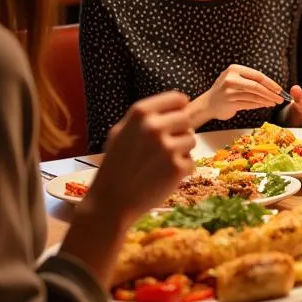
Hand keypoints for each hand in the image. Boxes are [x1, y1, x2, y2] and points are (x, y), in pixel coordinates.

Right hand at [90, 91, 196, 220]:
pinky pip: (191, 162)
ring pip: (191, 140)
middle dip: (179, 132)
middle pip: (186, 120)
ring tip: (159, 163)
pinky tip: (163, 177)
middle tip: (162, 148)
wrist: (111, 202)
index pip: (177, 99)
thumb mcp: (120, 132)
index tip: (175, 118)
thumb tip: (180, 103)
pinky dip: (181, 170)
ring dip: (181, 151)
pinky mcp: (178, 167)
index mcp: (140, 113)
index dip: (179, 109)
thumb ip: (147, 116)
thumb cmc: (115, 166)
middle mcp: (155, 126)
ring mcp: (168, 147)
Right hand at [205, 64, 285, 121]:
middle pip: (257, 86)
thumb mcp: (235, 79)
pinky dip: (259, 105)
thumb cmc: (225, 91)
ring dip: (266, 100)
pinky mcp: (230, 102)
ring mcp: (229, 91)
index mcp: (234, 69)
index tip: (279, 89)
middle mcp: (231, 79)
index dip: (270, 83)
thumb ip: (250, 80)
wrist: (208, 103)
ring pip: (254, 96)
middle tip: (280, 98)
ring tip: (274, 103)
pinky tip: (265, 105)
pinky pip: (249, 104)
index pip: (257, 75)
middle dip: (271, 93)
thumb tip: (272, 87)